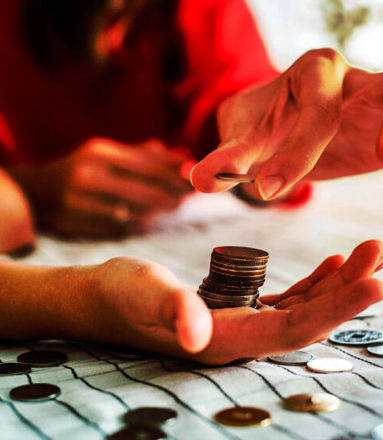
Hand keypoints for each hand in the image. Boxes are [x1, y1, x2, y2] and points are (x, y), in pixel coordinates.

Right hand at [8, 138, 193, 236]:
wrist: (38, 192)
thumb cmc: (84, 170)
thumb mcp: (108, 154)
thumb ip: (145, 155)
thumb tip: (184, 158)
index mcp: (99, 154)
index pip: (149, 166)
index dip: (176, 175)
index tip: (195, 181)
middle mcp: (90, 176)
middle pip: (146, 191)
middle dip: (173, 195)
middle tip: (190, 198)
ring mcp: (82, 203)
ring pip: (135, 213)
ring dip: (159, 211)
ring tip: (173, 206)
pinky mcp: (79, 225)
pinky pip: (119, 229)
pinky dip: (139, 224)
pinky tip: (149, 220)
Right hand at [89, 240, 382, 364]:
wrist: (107, 297)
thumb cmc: (121, 294)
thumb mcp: (142, 294)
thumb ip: (169, 310)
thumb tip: (193, 333)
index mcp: (224, 340)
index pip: (293, 330)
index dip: (335, 311)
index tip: (374, 285)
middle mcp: (241, 338)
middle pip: (308, 319)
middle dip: (348, 292)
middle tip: (379, 257)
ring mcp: (242, 324)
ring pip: (302, 308)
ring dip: (337, 284)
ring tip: (366, 255)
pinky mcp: (238, 308)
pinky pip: (286, 299)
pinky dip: (312, 282)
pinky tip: (332, 266)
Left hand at [191, 48, 382, 200]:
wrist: (281, 123)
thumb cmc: (264, 127)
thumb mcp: (244, 141)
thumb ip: (226, 160)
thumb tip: (198, 179)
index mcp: (311, 75)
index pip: (315, 109)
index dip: (296, 150)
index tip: (269, 189)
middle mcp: (351, 80)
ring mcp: (376, 100)